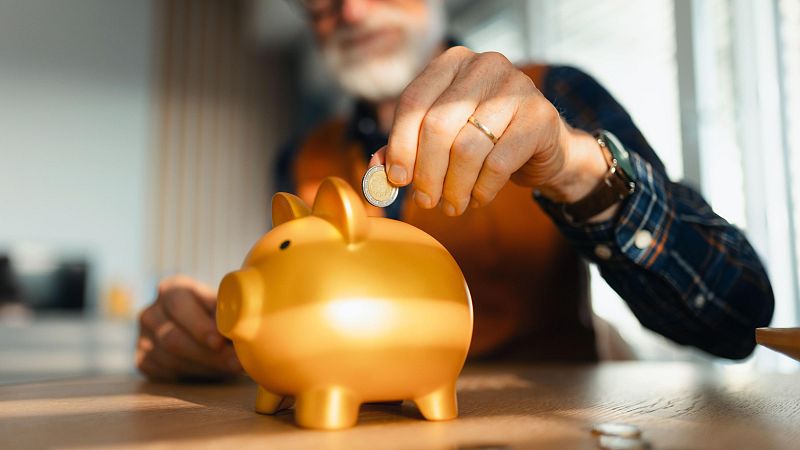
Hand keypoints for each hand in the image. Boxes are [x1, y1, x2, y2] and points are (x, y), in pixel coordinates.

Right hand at [136, 276, 241, 380]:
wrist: (201, 331)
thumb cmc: (217, 313)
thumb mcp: (222, 304)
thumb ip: (229, 309)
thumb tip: (245, 321)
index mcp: (171, 289)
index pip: (179, 305)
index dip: (199, 325)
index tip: (219, 342)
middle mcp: (151, 311)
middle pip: (172, 337)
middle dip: (207, 353)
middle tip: (235, 363)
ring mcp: (143, 337)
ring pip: (171, 358)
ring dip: (205, 366)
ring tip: (232, 368)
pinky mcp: (142, 360)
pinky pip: (166, 372)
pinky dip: (193, 374)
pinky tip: (214, 372)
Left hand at [371, 46, 611, 218]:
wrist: (544, 147)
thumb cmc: (485, 140)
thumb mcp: (443, 138)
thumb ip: (407, 147)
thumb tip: (376, 170)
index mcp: (452, 62)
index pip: (413, 103)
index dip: (400, 145)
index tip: (397, 179)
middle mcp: (484, 65)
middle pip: (438, 126)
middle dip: (427, 173)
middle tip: (426, 202)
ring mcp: (516, 87)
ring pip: (467, 148)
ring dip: (455, 187)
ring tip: (452, 205)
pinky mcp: (539, 116)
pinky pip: (498, 163)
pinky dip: (482, 189)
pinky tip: (477, 199)